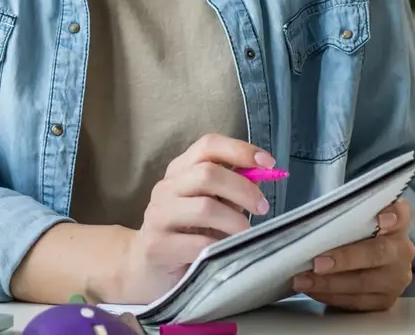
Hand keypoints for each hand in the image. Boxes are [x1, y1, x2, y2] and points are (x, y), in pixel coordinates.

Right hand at [113, 134, 274, 304]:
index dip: (240, 150)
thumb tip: (262, 176)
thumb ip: (228, 189)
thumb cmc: (186, 234)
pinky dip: (220, 246)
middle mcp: (166, 188)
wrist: (146, 269)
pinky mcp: (158, 247)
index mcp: (179, 171)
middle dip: (243, 189)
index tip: (268, 163)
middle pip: (208, 174)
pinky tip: (226, 252)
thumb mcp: (207, 204)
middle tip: (262, 207)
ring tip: (246, 234)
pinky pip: (199, 243)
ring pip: (205, 207)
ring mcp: (159, 216)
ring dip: (235, 221)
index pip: (208, 145)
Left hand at [292, 198, 414, 311]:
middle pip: (379, 253)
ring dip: (329, 283)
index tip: (381, 219)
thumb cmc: (356, 230)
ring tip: (303, 280)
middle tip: (317, 263)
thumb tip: (315, 217)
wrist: (370, 256)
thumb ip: (344, 211)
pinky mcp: (386, 300)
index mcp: (397, 222)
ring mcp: (397, 278)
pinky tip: (313, 290)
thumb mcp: (353, 214)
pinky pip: (357, 302)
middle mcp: (402, 250)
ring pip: (364, 283)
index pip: (401, 214)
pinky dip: (331, 296)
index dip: (393, 215)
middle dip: (345, 259)